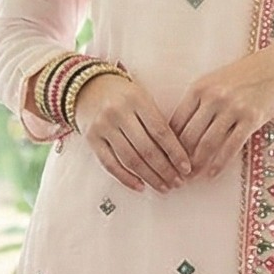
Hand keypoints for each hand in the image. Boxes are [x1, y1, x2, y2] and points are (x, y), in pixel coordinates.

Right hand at [74, 71, 192, 192]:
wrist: (87, 87)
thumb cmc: (122, 95)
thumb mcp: (142, 98)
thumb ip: (157, 121)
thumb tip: (178, 155)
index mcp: (137, 99)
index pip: (161, 131)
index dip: (175, 152)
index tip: (186, 167)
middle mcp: (118, 112)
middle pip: (146, 148)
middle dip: (165, 170)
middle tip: (178, 182)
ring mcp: (103, 126)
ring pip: (130, 159)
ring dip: (149, 177)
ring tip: (163, 187)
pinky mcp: (91, 139)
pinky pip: (110, 164)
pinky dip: (126, 178)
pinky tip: (140, 186)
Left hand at [169, 42, 273, 178]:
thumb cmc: (249, 72)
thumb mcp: (218, 80)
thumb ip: (201, 100)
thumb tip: (185, 130)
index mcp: (199, 87)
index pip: (176, 122)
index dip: (169, 145)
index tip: (166, 159)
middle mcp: (213, 97)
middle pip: (188, 136)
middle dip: (180, 159)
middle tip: (175, 174)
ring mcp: (233, 108)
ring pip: (207, 144)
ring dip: (197, 165)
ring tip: (191, 178)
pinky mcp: (251, 119)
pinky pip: (230, 147)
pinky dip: (219, 164)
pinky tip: (212, 174)